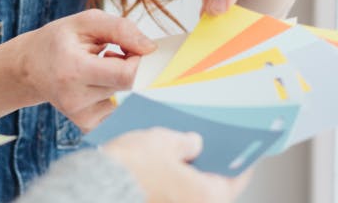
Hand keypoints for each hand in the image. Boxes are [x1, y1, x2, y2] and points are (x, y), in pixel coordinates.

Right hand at [11, 9, 153, 130]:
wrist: (29, 68)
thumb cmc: (58, 41)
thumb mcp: (85, 22)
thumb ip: (121, 29)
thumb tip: (150, 48)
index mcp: (73, 70)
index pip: (126, 76)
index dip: (137, 60)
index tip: (128, 48)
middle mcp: (75, 99)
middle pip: (128, 87)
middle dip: (129, 68)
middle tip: (111, 54)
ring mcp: (80, 116)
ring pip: (125, 98)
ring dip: (120, 81)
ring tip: (99, 68)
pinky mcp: (85, 124)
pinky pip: (117, 110)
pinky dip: (114, 95)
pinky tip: (97, 84)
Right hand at [101, 128, 252, 202]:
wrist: (95, 188)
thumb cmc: (132, 169)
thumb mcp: (165, 141)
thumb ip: (186, 141)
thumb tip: (193, 143)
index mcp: (208, 196)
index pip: (237, 176)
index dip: (239, 156)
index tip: (242, 145)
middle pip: (211, 183)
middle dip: (207, 162)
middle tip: (205, 141)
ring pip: (189, 189)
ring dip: (186, 171)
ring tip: (178, 147)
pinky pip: (171, 194)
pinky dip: (170, 180)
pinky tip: (160, 161)